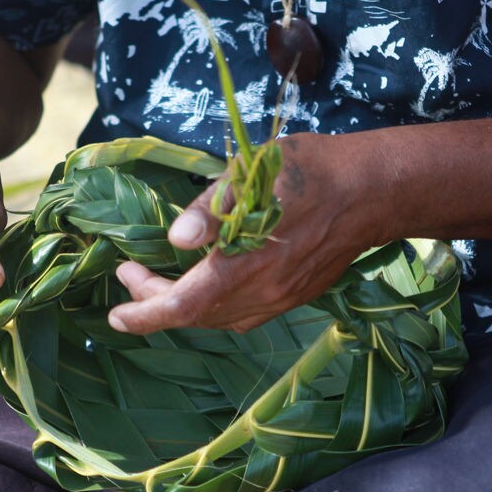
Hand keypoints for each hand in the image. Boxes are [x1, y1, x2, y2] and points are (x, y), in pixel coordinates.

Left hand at [108, 131, 378, 332]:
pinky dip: (215, 308)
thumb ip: (212, 208)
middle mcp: (263, 292)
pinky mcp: (296, 297)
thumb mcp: (256, 172)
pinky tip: (208, 286)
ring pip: (220, 320)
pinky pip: (245, 315)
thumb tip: (176, 238)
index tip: (115, 314)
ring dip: (186, 308)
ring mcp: (282, 299)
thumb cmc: (312, 171)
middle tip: (132, 273)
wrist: (376, 190)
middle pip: (197, 316)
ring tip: (162, 281)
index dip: (144, 315)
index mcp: (246, 264)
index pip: (183, 306)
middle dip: (156, 301)